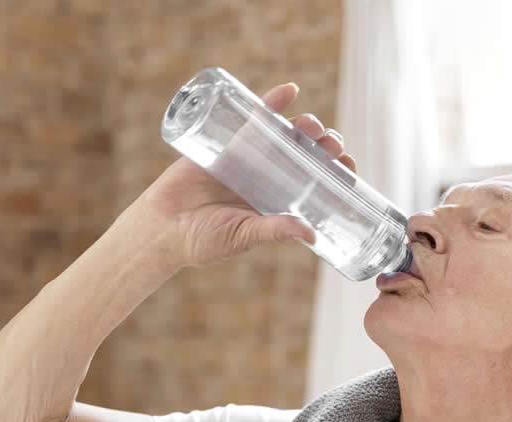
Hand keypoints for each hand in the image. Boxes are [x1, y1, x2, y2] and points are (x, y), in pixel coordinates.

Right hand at [138, 82, 356, 269]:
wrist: (161, 228)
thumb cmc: (203, 241)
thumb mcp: (244, 236)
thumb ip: (274, 231)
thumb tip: (310, 234)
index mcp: (278, 203)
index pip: (316, 184)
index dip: (336, 173)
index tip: (350, 167)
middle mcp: (268, 179)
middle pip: (305, 156)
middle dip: (324, 147)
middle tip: (334, 145)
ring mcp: (250, 159)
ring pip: (285, 135)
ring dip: (304, 125)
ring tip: (314, 125)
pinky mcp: (228, 142)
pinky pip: (254, 118)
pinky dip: (272, 102)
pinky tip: (290, 90)